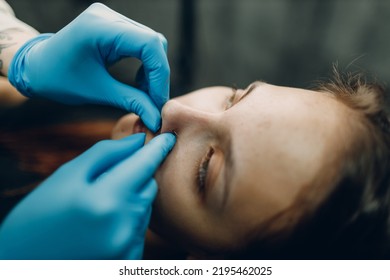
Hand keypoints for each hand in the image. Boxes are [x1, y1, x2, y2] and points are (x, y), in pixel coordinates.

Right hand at [0, 133, 175, 259]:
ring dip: (131, 198)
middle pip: (149, 186)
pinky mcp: (127, 262)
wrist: (24, 263)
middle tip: (111, 176)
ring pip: (145, 208)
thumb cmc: (40, 215)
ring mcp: (127, 248)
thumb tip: (138, 141)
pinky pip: (140, 230)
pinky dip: (129, 220)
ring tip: (99, 205)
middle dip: (138, 175)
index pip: (145, 165)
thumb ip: (106, 154)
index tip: (170, 137)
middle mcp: (122, 227)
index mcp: (106, 201)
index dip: (159, 148)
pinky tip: (104, 223)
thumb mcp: (67, 176)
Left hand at [8, 3, 168, 131]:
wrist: (37, 67)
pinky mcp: (114, 26)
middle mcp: (108, 17)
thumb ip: (131, 102)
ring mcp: (112, 19)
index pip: (149, 45)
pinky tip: (138, 81)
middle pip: (154, 43)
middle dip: (158, 75)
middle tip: (154, 102)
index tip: (158, 101)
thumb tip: (157, 120)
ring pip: (151, 43)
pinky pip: (142, 43)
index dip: (160, 74)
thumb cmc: (58, 79)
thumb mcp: (97, 92)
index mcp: (100, 28)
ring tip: (145, 94)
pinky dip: (146, 65)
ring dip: (153, 71)